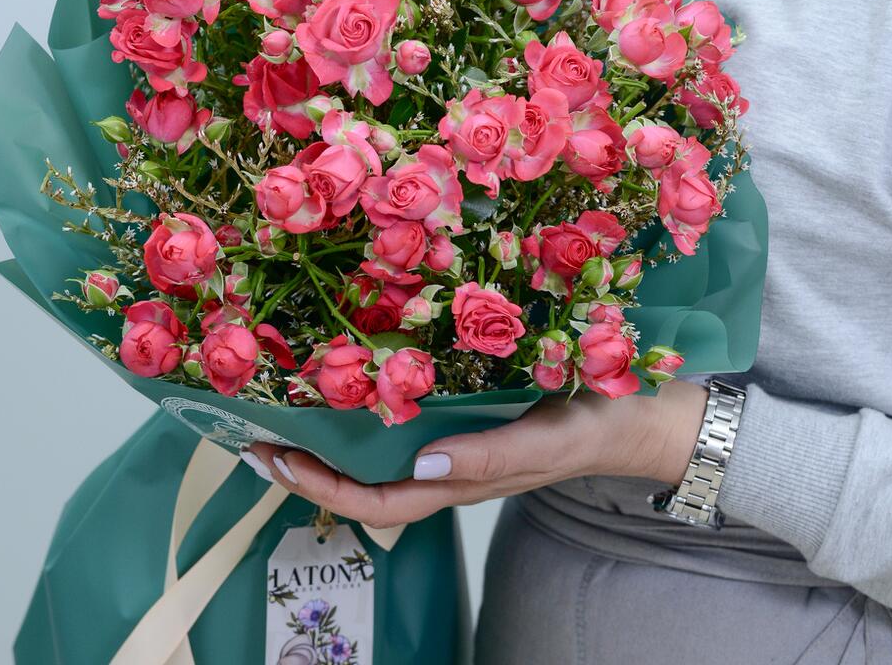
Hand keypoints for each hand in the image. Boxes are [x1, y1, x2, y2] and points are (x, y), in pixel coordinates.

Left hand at [245, 381, 706, 529]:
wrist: (634, 416)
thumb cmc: (591, 425)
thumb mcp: (544, 440)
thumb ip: (488, 458)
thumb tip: (421, 465)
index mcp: (461, 481)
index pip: (377, 500)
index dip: (322, 485)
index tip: (275, 456)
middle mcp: (449, 468)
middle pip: (365, 484)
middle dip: (308, 467)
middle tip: (257, 438)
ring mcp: (457, 446)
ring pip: (380, 457)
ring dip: (332, 442)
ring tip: (289, 415)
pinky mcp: (468, 420)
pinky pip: (405, 428)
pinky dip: (368, 416)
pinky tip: (353, 390)